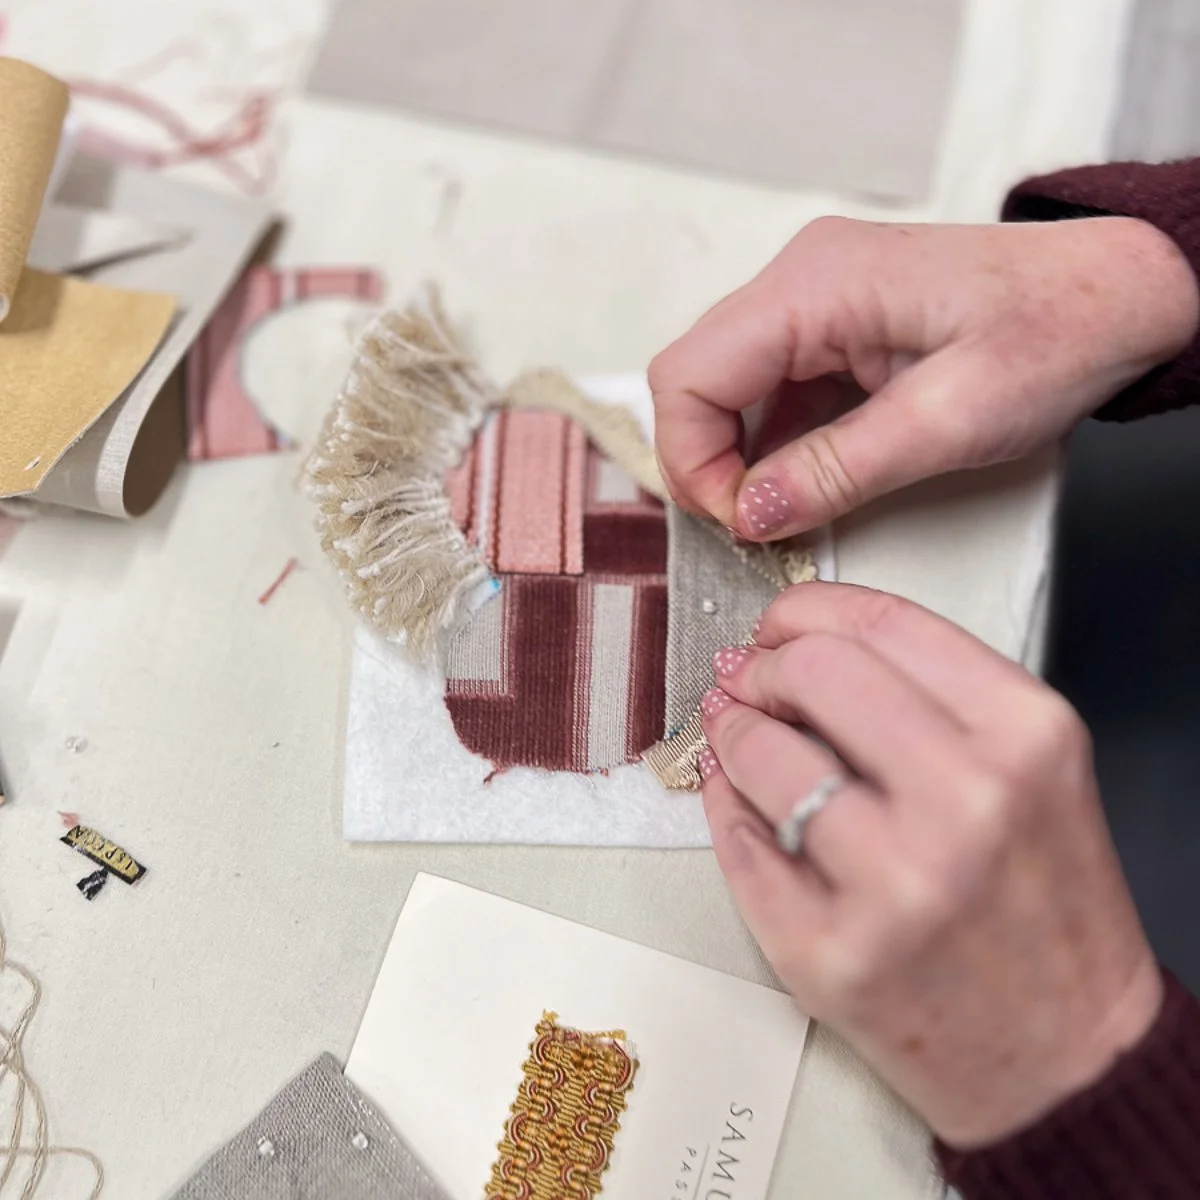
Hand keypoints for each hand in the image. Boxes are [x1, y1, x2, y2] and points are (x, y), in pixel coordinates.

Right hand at [649, 216, 1197, 537]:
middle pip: (692, 376)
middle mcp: (798, 277)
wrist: (1122, 294)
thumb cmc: (1056, 334)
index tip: (739, 522)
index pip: (688, 374)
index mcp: (816, 284)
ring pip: (721, 384)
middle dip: (706, 461)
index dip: (693, 461)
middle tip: (753, 524)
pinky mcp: (829, 321)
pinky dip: (770, 441)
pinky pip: (767, 385)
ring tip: (782, 508)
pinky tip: (803, 477)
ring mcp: (811, 296)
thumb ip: (837, 471)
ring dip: (736, 454)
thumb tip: (750, 515)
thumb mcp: (949, 421)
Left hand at [697, 583, 1161, 1146]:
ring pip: (760, 753)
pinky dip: (726, 810)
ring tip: (739, 739)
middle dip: (764, 666)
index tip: (779, 623)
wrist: (1067, 1059)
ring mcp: (892, 885)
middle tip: (752, 682)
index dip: (807, 609)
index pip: (881, 622)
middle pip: (812, 671)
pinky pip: (739, 843)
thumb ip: (929, 695)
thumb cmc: (1045, 906)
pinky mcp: (829, 954)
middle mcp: (966, 802)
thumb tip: (800, 643)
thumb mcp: (1028, 769)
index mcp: (1025, 736)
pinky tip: (741, 803)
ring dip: (732, 734)